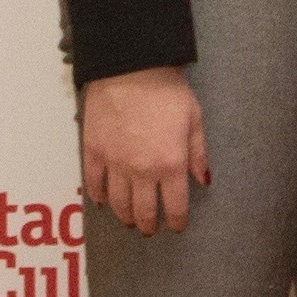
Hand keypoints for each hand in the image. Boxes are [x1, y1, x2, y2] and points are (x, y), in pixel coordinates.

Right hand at [79, 66, 208, 235]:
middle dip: (149, 224)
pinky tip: (104, 202)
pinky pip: (94, 183)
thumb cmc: (167, 90)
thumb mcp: (194, 120)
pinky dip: (99, 197)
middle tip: (151, 227)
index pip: (174, 206)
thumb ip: (198, 154)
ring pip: (118, 203)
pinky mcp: (93, 152)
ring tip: (130, 220)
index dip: (176, 221)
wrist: (130, 68)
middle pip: (144, 211)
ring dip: (125, 216)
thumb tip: (203, 180)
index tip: (177, 226)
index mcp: (171, 164)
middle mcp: (142, 171)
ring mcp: (115, 163)